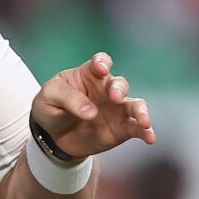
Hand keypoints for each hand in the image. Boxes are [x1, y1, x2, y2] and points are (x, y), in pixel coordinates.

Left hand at [30, 52, 154, 157]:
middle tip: (114, 97)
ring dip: (141, 111)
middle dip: (119, 88)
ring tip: (143, 120)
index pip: (101, 62)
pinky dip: (146, 132)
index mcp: (89, 75)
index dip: (103, 63)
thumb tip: (91, 112)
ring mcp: (116, 109)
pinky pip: (137, 128)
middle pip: (120, 84)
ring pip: (135, 105)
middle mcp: (106, 89)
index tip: (101, 69)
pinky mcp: (122, 128)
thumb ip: (68, 98)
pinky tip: (150, 137)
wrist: (53, 137)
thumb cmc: (50, 107)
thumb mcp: (49, 97)